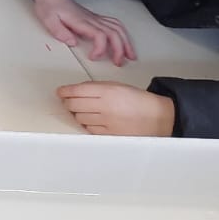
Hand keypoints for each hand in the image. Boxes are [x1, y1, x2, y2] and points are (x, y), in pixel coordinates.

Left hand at [33, 0, 134, 66]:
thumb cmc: (50, 6)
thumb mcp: (48, 19)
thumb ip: (59, 32)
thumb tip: (72, 43)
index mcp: (81, 21)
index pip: (99, 34)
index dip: (101, 48)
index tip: (93, 57)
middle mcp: (92, 19)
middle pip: (114, 33)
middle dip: (120, 49)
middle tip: (119, 63)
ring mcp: (95, 18)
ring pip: (118, 28)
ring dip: (126, 42)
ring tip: (130, 55)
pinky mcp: (96, 18)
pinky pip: (115, 24)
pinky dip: (123, 34)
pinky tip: (124, 41)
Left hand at [57, 81, 174, 135]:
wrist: (158, 117)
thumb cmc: (138, 100)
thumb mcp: (116, 86)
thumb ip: (95, 88)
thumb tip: (75, 91)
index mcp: (107, 91)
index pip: (76, 91)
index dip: (65, 91)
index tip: (60, 92)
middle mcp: (105, 106)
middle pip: (74, 105)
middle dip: (68, 102)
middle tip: (68, 101)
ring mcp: (107, 122)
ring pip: (79, 118)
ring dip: (77, 113)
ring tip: (82, 110)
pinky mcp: (110, 134)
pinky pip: (89, 129)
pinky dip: (86, 124)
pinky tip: (91, 120)